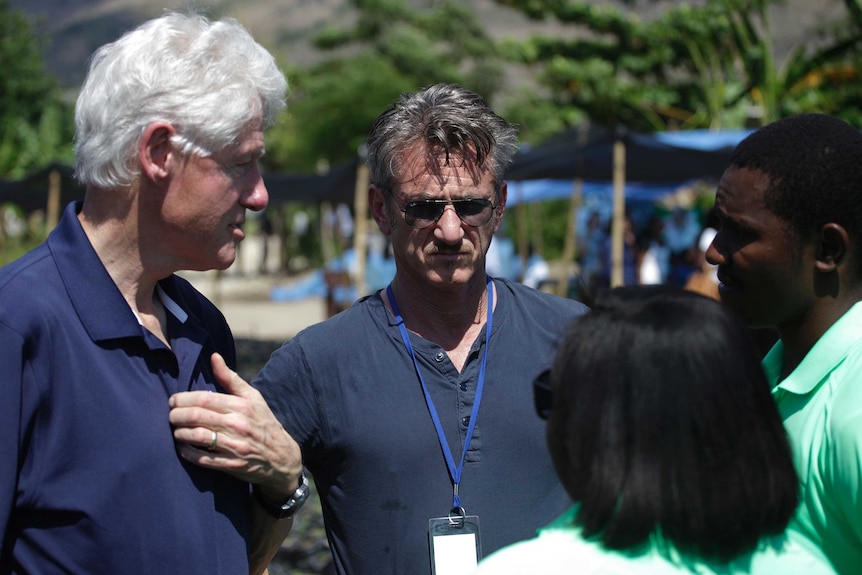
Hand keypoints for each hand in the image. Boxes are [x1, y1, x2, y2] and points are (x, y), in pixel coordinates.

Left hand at [168, 353, 301, 500]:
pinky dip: (187, 452)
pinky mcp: (231, 464)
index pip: (204, 399)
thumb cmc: (263, 421)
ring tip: (175, 430)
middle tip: (170, 415)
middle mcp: (238, 424)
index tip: (173, 401)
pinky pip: (203, 458)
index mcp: (241, 405)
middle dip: (176, 415)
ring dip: (180, 433)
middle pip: (197, 416)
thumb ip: (230, 378)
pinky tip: (182, 448)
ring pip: (197, 436)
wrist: (281, 456)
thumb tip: (214, 356)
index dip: (183, 399)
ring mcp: (235, 445)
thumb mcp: (253, 397)